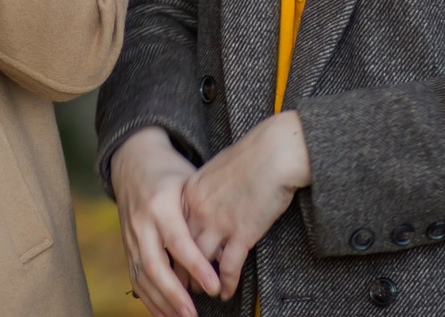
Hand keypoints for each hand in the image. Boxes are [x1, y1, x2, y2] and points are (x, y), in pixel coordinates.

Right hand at [109, 128, 221, 316]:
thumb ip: (202, 213)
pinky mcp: (126, 246)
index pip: (178, 242)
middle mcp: (141, 223)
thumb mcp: (189, 182)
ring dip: (161, 302)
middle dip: (174, 294)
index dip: (196, 266)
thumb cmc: (169, 172)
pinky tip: (164, 314)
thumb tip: (225, 247)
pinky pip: (134, 277)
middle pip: (154, 265)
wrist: (133, 161)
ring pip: (142, 276)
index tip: (214, 286)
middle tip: (194, 314)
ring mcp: (130, 236)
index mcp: (160, 205)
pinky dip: (148, 299)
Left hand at [179, 110, 310, 300]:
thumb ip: (205, 192)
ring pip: (200, 262)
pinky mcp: (242, 233)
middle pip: (180, 248)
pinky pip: (228, 267)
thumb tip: (206, 209)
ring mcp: (218, 222)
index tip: (170, 260)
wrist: (274, 153)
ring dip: (200, 281)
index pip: (172, 227)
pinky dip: (226, 283)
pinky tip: (225, 292)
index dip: (171, 248)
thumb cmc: (252, 157)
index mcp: (189, 191)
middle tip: (180, 284)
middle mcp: (198, 209)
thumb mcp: (216, 171)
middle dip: (179, 270)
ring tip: (202, 293)